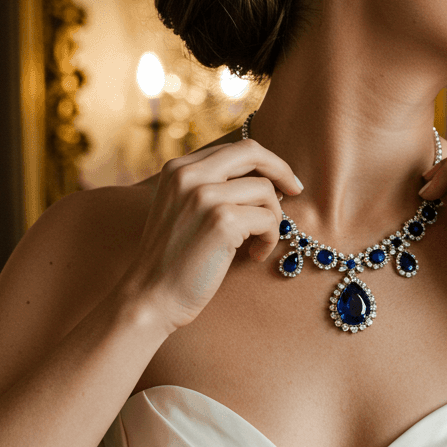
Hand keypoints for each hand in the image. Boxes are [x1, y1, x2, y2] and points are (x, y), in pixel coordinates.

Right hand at [120, 139, 301, 332]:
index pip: (234, 149)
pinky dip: (270, 239)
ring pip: (265, 190)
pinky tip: (254, 255)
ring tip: (258, 243)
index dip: (264, 163)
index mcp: (178, 168)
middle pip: (252, 152)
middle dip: (281, 170)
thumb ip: (213, 188)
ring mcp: (205, 196)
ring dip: (273, 219)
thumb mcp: (184, 210)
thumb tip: (267, 179)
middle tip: (296, 191)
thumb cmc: (174, 259)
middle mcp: (189, 174)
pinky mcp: (222, 221)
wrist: (150, 297)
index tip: (280, 182)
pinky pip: (268, 219)